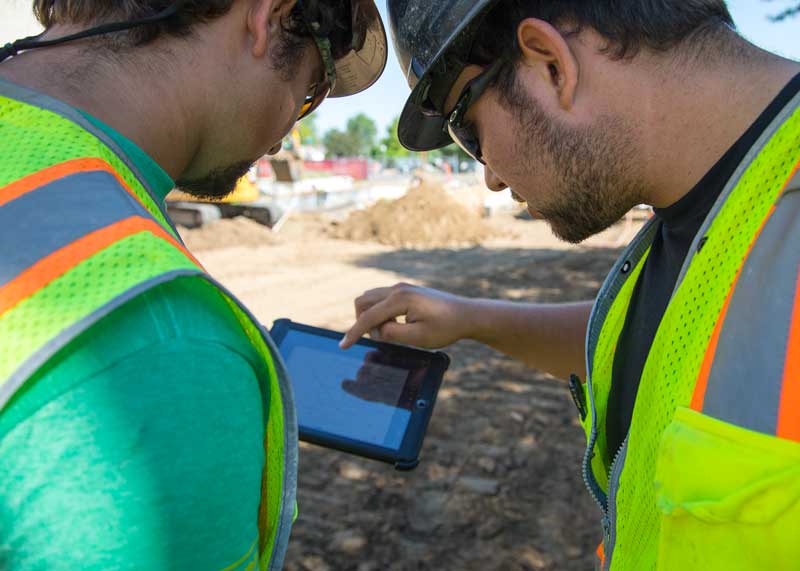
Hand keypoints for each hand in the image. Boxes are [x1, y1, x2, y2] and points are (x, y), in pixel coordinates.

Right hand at [340, 283, 473, 348]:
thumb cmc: (445, 327)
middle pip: (363, 302)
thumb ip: (392, 334)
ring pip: (371, 299)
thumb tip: (376, 330)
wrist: (467, 315)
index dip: (353, 333)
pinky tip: (400, 325)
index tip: (343, 346)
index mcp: (400, 299)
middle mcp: (398, 288)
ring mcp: (401, 287)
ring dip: (373, 317)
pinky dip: (382, 313)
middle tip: (383, 337)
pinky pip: (382, 300)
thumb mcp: (418, 338)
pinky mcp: (405, 290)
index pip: (368, 317)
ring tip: (394, 332)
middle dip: (363, 322)